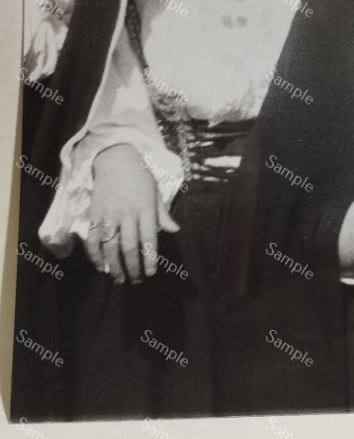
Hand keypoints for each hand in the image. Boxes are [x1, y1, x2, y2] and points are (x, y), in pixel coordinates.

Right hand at [86, 144, 179, 282]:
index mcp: (146, 208)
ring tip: (120, 279)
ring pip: (110, 247)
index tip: (151, 273)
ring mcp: (109, 214)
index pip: (150, 239)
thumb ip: (162, 214)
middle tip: (137, 281)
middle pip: (130, 247)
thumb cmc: (139, 176)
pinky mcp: (94, 215)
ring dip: (115, 267)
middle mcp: (127, 213)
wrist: (114, 158)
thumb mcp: (155, 192)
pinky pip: (93, 240)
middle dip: (133, 267)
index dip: (150, 259)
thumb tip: (175, 230)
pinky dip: (95, 256)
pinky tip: (101, 268)